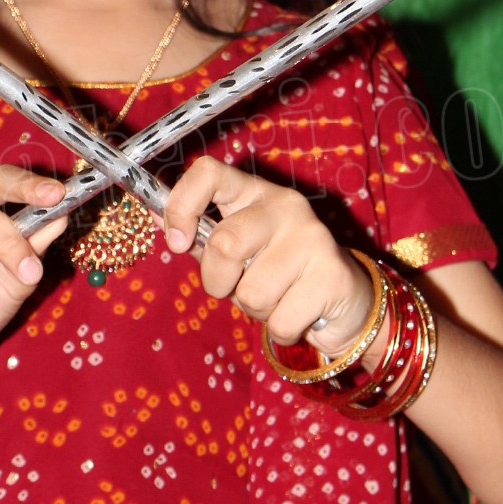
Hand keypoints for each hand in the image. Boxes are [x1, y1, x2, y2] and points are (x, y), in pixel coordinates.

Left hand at [164, 157, 375, 355]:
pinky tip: (298, 314)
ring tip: (276, 299)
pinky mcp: (332, 275)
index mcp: (255, 194)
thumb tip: (156, 221)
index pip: (208, 173)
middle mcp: (285, 207)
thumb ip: (203, 239)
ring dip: (255, 310)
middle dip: (219, 281)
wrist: (345, 302)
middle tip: (236, 288)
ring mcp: (313, 238)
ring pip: (252, 292)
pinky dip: (280, 330)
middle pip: (225, 243)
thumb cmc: (279, 275)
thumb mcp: (238, 253)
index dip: (182, 205)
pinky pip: (279, 321)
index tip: (177, 242)